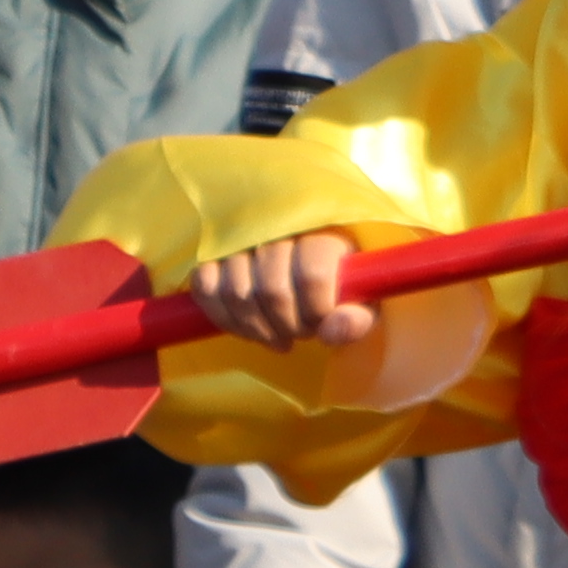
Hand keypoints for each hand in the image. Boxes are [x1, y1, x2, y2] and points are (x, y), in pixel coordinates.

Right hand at [190, 232, 372, 351]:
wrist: (313, 271)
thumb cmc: (341, 287)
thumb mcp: (363, 303)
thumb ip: (358, 319)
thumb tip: (332, 332)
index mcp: (325, 234)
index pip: (313, 276)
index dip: (315, 312)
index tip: (322, 325)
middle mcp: (280, 230)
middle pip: (273, 290)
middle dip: (287, 326)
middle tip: (299, 336)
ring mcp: (242, 240)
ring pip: (237, 292)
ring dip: (257, 328)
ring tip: (278, 337)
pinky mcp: (213, 254)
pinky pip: (205, 285)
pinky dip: (223, 317)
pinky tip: (247, 331)